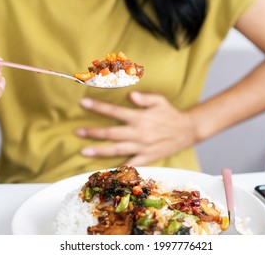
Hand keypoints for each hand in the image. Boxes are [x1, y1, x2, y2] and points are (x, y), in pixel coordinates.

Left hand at [76, 92, 196, 165]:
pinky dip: (118, 168)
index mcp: (140, 118)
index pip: (115, 112)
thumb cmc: (171, 114)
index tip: (83, 104)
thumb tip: (130, 95)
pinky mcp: (147, 158)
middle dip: (93, 132)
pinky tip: (105, 170)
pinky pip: (130, 164)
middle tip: (77, 132)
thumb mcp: (160, 100)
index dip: (98, 107)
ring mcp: (142, 147)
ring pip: (117, 150)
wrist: (187, 131)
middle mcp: (138, 133)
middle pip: (111, 133)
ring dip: (99, 151)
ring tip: (83, 151)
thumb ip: (145, 98)